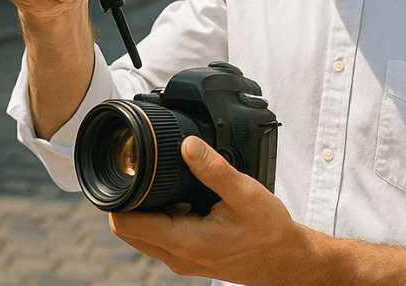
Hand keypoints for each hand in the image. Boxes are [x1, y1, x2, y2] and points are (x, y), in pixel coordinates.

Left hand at [108, 136, 311, 284]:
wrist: (285, 260)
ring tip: (168, 186)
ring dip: (146, 211)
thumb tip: (187, 145)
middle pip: (128, 230)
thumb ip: (214, 169)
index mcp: (186, 241)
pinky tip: (183, 201)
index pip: (127, 225)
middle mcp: (178, 257)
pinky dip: (161, 220)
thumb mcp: (245, 194)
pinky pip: (160, 240)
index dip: (119, 198)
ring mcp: (181, 261)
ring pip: (143, 236)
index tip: (128, 174)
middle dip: (129, 202)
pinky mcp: (188, 259)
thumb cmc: (269, 231)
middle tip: (145, 174)